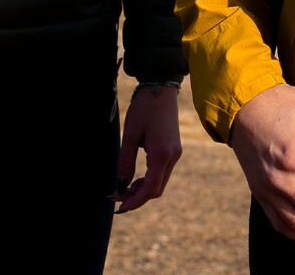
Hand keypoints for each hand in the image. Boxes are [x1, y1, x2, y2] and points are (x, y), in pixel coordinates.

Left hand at [114, 85, 182, 212]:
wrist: (161, 88)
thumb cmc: (144, 109)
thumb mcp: (130, 135)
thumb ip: (125, 162)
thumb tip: (120, 186)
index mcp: (162, 154)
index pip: (150, 189)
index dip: (135, 201)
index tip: (119, 206)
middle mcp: (173, 156)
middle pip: (157, 189)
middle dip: (138, 198)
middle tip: (118, 198)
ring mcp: (176, 153)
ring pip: (160, 182)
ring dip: (143, 190)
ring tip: (124, 188)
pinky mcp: (174, 149)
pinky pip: (162, 172)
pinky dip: (149, 179)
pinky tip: (136, 178)